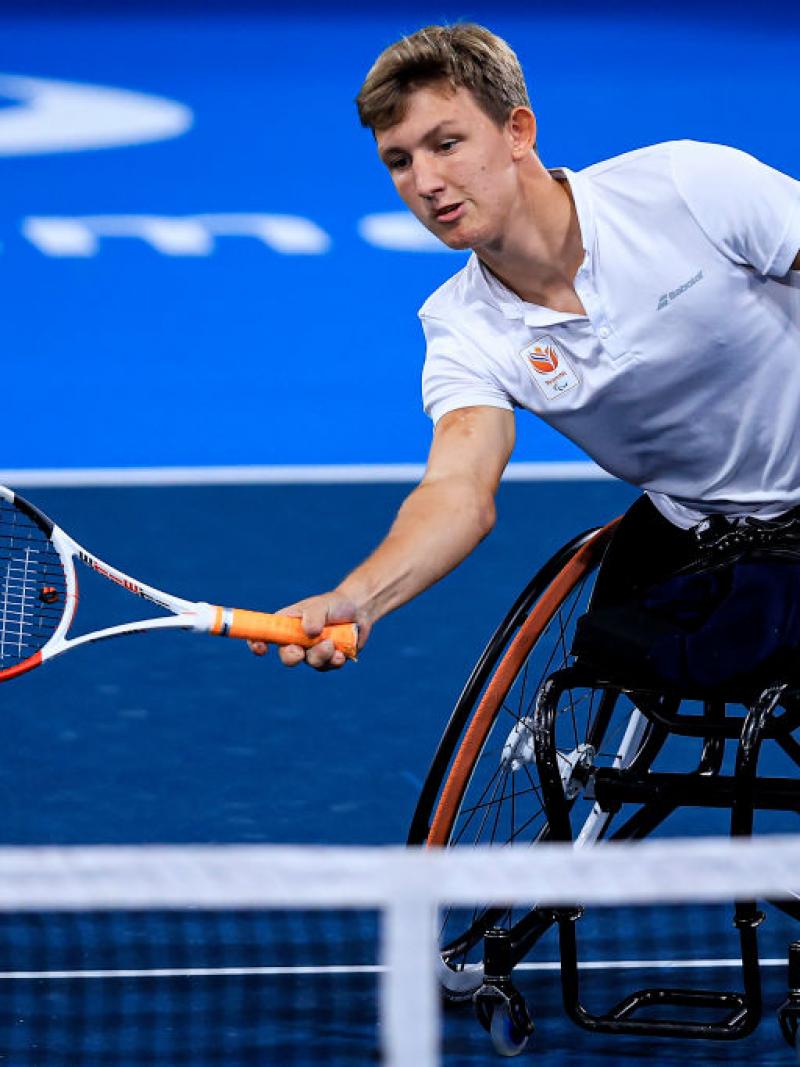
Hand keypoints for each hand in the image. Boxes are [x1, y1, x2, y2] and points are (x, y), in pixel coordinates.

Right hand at [248, 591, 369, 669]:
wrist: (358, 611)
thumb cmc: (333, 605)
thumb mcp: (321, 605)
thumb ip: (314, 615)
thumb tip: (310, 633)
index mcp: (286, 625)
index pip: (264, 635)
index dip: (256, 643)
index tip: (261, 648)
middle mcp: (296, 641)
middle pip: (286, 656)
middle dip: (291, 657)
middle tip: (300, 652)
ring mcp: (312, 652)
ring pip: (311, 662)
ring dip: (321, 654)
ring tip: (332, 643)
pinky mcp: (328, 660)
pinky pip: (327, 667)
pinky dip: (335, 660)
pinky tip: (342, 652)